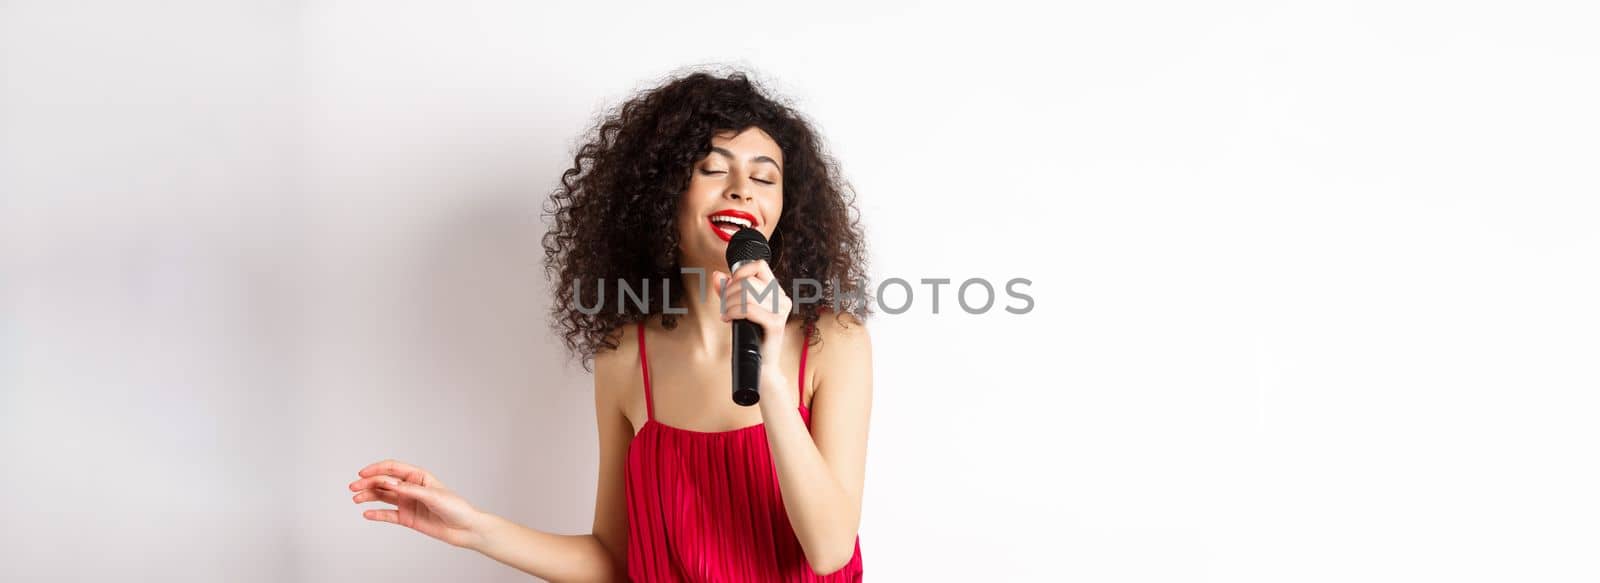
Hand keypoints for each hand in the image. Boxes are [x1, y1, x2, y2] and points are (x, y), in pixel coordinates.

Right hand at [348, 459, 492, 548]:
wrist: (464, 529)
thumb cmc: (455, 507)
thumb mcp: (434, 496)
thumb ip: (411, 490)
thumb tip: (391, 483)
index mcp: (419, 477)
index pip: (393, 468)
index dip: (377, 469)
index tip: (363, 473)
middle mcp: (411, 488)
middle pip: (384, 482)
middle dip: (368, 483)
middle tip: (353, 487)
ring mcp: (408, 503)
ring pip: (383, 497)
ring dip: (369, 496)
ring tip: (356, 498)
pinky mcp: (407, 518)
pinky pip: (388, 514)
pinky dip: (377, 514)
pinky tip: (367, 514)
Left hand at [712, 259, 792, 360]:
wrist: (762, 364)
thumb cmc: (752, 336)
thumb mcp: (738, 309)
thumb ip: (728, 291)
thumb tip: (717, 275)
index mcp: (777, 291)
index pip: (759, 266)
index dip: (740, 272)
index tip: (730, 286)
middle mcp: (782, 298)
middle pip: (748, 281)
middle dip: (729, 292)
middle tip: (724, 305)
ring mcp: (780, 311)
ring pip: (746, 294)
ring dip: (729, 303)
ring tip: (725, 313)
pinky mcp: (776, 324)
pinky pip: (749, 309)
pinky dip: (733, 312)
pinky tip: (728, 319)